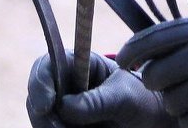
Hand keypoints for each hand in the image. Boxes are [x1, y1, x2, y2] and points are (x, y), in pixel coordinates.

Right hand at [28, 51, 177, 127]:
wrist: (151, 123)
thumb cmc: (142, 99)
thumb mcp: (125, 96)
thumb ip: (98, 100)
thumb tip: (65, 107)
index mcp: (75, 65)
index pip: (46, 66)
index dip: (40, 82)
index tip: (47, 105)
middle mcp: (63, 87)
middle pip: (36, 98)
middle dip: (43, 116)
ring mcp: (62, 111)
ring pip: (41, 122)